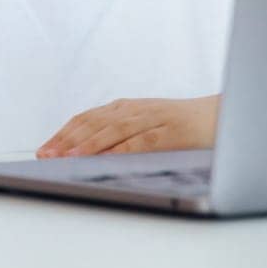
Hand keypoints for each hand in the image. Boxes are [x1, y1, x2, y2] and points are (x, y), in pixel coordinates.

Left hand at [36, 95, 219, 157]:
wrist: (222, 117)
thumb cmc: (180, 126)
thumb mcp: (144, 125)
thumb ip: (120, 135)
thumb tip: (86, 155)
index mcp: (125, 108)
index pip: (86, 119)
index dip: (63, 134)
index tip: (44, 149)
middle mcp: (134, 110)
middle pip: (93, 123)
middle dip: (67, 140)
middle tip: (46, 156)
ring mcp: (152, 119)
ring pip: (113, 130)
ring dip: (87, 145)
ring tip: (66, 158)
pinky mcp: (171, 132)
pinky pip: (142, 141)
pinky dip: (122, 150)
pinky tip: (106, 159)